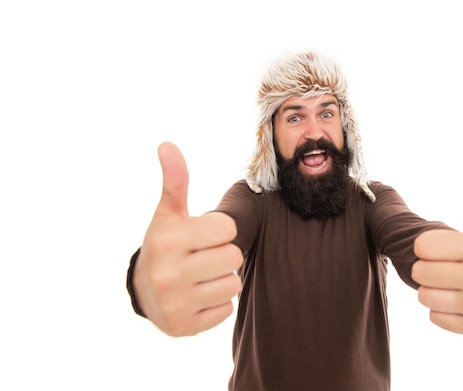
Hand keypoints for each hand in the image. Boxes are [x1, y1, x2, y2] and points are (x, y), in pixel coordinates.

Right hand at [133, 142, 242, 336]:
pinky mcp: (184, 326)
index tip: (203, 235)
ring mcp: (175, 303)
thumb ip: (175, 181)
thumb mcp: (168, 214)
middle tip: (204, 257)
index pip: (228, 228)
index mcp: (167, 240)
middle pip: (234, 257)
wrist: (144, 292)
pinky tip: (197, 297)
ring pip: (233, 284)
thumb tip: (167, 144)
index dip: (220, 230)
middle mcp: (167, 273)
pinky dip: (217, 304)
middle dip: (224, 255)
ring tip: (201, 277)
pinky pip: (226, 310)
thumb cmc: (164, 245)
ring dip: (223, 280)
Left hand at [411, 160, 462, 335]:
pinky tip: (459, 301)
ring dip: (433, 290)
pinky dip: (442, 311)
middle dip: (429, 268)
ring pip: (424, 296)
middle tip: (447, 266)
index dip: (428, 246)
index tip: (444, 247)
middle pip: (420, 272)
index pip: (422, 246)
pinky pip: (435, 318)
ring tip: (452, 284)